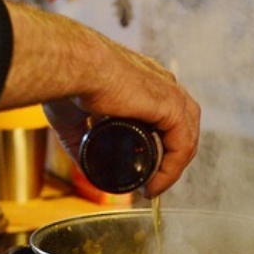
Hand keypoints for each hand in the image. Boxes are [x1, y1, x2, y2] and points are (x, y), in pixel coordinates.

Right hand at [0, 1, 199, 196]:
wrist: (71, 66)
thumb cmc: (67, 81)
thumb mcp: (73, 117)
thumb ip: (79, 138)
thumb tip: (82, 163)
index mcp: (141, 81)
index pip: (164, 115)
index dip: (159, 145)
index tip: (143, 171)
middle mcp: (160, 82)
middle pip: (182, 127)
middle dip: (171, 158)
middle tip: (152, 182)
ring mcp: (168, 91)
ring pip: (187, 136)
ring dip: (174, 166)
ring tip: (154, 187)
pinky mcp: (171, 103)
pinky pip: (183, 144)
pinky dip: (172, 168)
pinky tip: (155, 184)